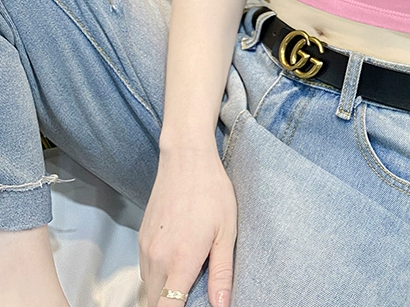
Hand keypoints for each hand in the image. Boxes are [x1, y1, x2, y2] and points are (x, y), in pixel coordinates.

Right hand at [138, 145, 237, 306]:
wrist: (186, 159)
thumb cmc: (212, 191)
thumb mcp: (227, 231)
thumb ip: (222, 272)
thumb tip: (221, 305)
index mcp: (181, 260)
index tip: (192, 306)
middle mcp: (157, 258)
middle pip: (156, 302)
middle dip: (171, 304)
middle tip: (194, 294)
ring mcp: (145, 248)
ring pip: (149, 287)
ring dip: (164, 292)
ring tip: (188, 278)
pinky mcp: (141, 238)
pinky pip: (146, 270)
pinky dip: (158, 276)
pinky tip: (177, 261)